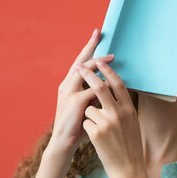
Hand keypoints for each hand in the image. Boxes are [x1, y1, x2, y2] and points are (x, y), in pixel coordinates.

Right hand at [47, 29, 114, 154]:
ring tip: (112, 58)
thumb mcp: (85, 106)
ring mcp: (70, 93)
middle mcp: (67, 86)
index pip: (79, 63)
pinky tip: (111, 82)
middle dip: (90, 47)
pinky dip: (103, 84)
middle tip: (99, 34)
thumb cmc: (77, 126)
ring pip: (85, 72)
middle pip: (80, 61)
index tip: (96, 34)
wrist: (64, 143)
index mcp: (68, 85)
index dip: (87, 48)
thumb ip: (92, 94)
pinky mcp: (75, 102)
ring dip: (99, 64)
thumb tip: (108, 83)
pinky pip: (92, 89)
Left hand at [75, 60, 144, 177]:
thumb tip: (115, 90)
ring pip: (89, 107)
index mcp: (129, 109)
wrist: (128, 168)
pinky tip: (97, 139)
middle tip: (80, 67)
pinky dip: (88, 128)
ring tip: (99, 130)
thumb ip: (123, 107)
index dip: (108, 71)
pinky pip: (86, 122)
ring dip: (89, 114)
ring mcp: (108, 123)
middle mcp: (119, 113)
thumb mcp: (132, 122)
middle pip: (100, 87)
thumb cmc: (129, 145)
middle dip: (89, 75)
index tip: (100, 60)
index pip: (118, 84)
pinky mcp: (97, 133)